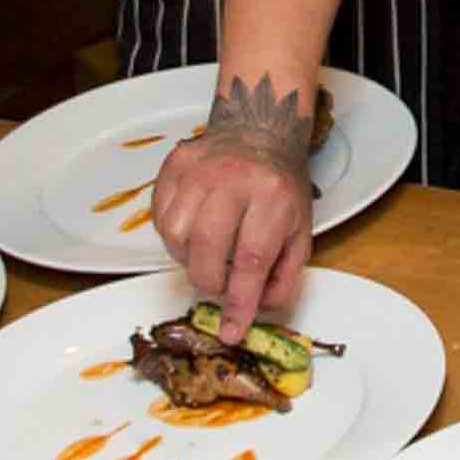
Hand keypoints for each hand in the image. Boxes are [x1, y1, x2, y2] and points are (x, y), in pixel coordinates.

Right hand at [147, 72, 322, 331]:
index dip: (239, 302)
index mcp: (272, 196)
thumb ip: (284, 275)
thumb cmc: (280, 186)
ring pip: (176, 237)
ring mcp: (199, 169)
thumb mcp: (300, 229)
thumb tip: (260, 311)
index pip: (251, 261)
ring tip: (208, 250)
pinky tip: (193, 230)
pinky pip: (160, 217)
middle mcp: (234, 180)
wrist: (259, 128)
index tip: (231, 331)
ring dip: (189, 258)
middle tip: (219, 282)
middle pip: (206, 250)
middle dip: (210, 281)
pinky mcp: (174, 165)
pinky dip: (173, 236)